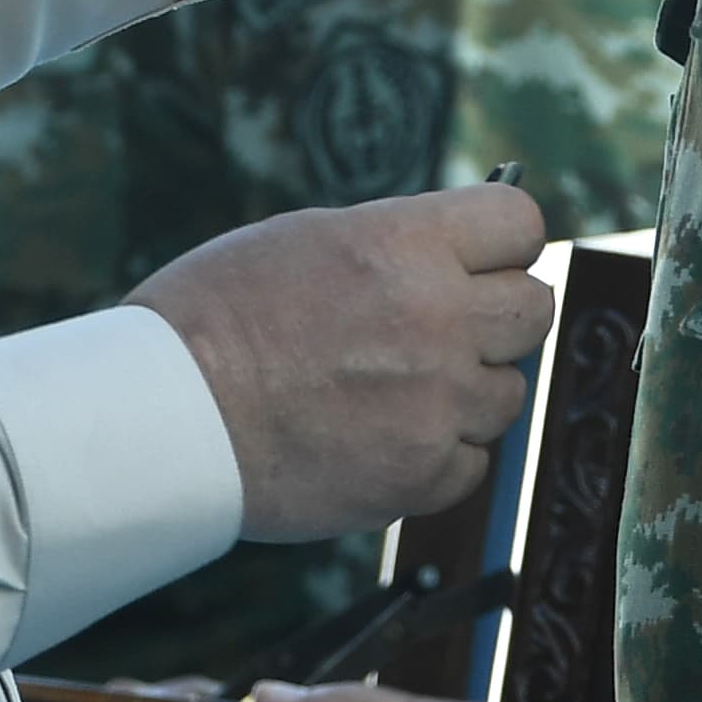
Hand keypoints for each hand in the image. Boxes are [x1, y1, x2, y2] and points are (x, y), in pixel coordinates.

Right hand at [126, 186, 550, 542]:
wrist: (167, 415)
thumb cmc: (216, 315)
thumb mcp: (309, 239)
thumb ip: (397, 246)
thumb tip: (458, 258)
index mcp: (406, 244)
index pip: (522, 226)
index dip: (502, 244)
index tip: (481, 261)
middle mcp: (437, 318)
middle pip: (534, 310)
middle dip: (497, 318)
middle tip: (445, 329)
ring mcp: (436, 402)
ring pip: (506, 393)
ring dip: (464, 392)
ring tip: (392, 391)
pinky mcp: (422, 476)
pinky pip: (470, 463)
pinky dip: (435, 456)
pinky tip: (377, 440)